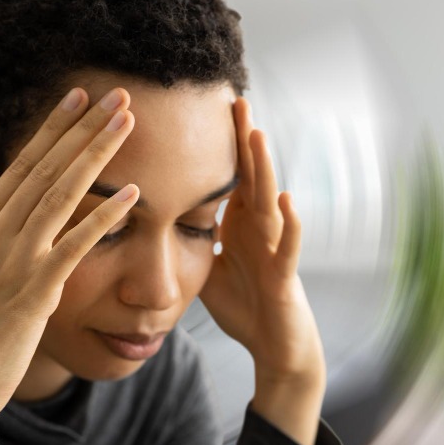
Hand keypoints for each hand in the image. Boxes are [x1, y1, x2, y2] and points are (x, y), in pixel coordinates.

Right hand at [0, 86, 138, 444]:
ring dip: (98, 154)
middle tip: (117, 94)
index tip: (78, 98)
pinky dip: (105, 216)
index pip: (21, 165)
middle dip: (84, 127)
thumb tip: (21, 215)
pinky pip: (76, 245)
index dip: (53, 128)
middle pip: (46, 168)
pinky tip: (133, 195)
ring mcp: (12, 260)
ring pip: (62, 193)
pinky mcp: (33, 291)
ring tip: (128, 123)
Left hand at [198, 97, 325, 387]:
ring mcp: (274, 248)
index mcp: (239, 224)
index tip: (208, 108)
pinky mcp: (284, 275)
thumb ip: (189, 239)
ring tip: (258, 134)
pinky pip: (288, 246)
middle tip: (236, 99)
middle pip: (250, 176)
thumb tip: (153, 219)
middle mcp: (259, 229)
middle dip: (243, 140)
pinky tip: (285, 199)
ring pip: (269, 201)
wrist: (274, 345)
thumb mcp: (207, 267)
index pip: (229, 175)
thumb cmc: (244, 304)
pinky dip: (289, 223)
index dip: (220, 145)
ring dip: (265, 167)